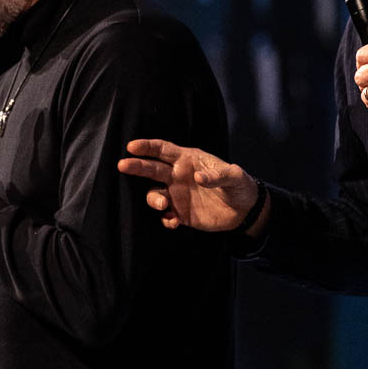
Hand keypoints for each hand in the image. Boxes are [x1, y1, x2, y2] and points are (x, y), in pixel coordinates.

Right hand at [117, 139, 263, 232]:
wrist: (245, 211)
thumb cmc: (239, 186)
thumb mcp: (234, 177)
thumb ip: (218, 175)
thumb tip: (198, 177)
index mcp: (188, 160)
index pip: (163, 150)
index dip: (147, 147)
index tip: (132, 147)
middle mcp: (178, 176)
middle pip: (152, 169)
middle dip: (136, 166)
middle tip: (123, 166)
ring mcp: (177, 195)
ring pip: (154, 194)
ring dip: (153, 199)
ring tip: (163, 205)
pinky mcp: (181, 213)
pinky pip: (166, 216)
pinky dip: (166, 219)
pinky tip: (174, 222)